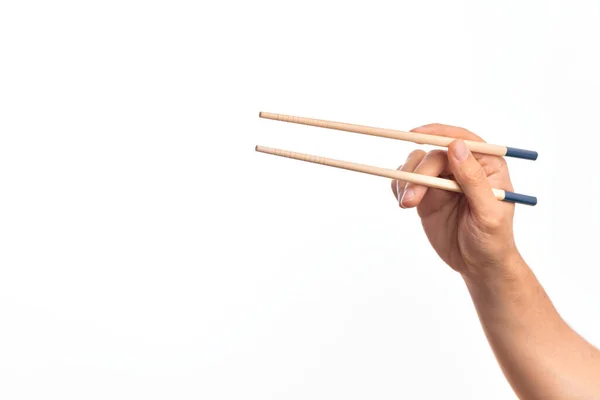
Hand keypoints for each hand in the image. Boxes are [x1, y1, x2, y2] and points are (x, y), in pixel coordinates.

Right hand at [390, 124, 518, 277]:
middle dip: (418, 173)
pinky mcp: (426, 195)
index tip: (415, 134)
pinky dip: (398, 187)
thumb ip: (473, 179)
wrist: (477, 265)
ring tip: (406, 204)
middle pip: (433, 154)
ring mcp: (442, 181)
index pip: (461, 139)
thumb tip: (456, 146)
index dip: (437, 132)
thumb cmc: (492, 239)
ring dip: (405, 180)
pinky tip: (403, 202)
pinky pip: (405, 181)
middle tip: (412, 199)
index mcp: (486, 165)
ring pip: (415, 165)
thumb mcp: (488, 211)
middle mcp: (462, 168)